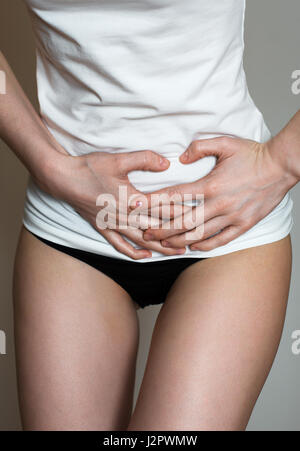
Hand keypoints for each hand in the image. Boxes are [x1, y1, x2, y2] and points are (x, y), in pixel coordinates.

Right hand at [37, 149, 185, 258]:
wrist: (63, 179)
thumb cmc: (90, 168)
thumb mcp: (119, 160)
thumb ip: (145, 159)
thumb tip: (167, 163)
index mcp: (130, 199)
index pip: (161, 207)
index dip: (181, 212)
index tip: (198, 216)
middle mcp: (124, 216)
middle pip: (156, 227)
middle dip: (177, 234)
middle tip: (197, 239)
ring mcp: (113, 224)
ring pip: (142, 240)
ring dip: (161, 247)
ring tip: (178, 252)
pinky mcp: (103, 228)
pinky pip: (120, 245)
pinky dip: (133, 253)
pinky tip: (145, 256)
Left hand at [130, 136, 295, 250]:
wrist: (281, 166)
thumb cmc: (253, 154)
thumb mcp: (225, 143)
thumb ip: (200, 148)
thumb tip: (181, 158)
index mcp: (210, 185)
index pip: (175, 196)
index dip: (155, 203)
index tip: (140, 208)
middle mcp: (219, 204)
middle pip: (183, 221)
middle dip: (162, 229)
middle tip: (146, 233)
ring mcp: (232, 217)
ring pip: (200, 234)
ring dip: (179, 241)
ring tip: (164, 244)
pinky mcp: (244, 224)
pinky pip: (221, 239)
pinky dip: (206, 245)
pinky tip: (194, 247)